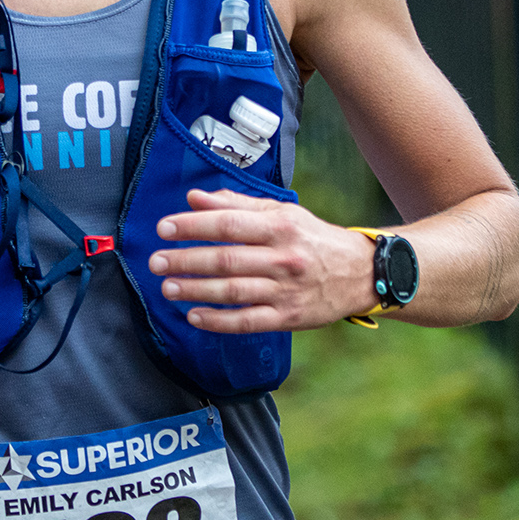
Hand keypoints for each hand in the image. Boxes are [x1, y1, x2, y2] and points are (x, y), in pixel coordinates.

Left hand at [148, 189, 377, 332]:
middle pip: (226, 259)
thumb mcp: (282, 213)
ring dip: (195, 290)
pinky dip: (218, 321)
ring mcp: (285, 290)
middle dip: (186, 260)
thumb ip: (237, 205)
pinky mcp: (288, 318)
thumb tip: (194, 198)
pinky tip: (194, 317)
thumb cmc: (313, 239)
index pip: (229, 224)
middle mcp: (283, 258)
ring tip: (167, 287)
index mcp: (280, 227)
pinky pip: (247, 321)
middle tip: (156, 261)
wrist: (362, 274)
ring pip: (233, 291)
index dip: (193, 226)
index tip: (164, 227)